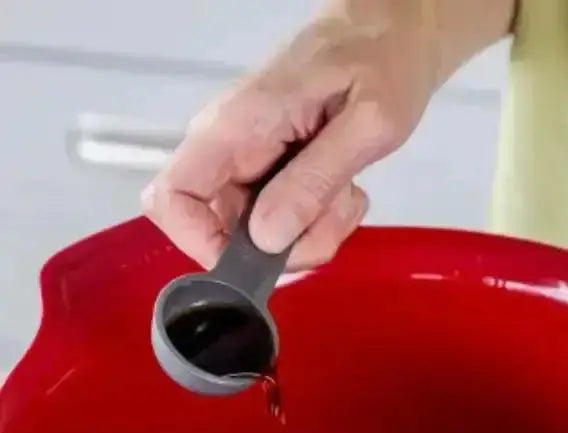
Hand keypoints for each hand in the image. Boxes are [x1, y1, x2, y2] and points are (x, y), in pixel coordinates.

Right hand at [142, 2, 446, 270]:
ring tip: (347, 194)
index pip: (173, 199)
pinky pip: (283, 222)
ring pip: (259, 236)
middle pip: (222, 232)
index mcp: (237, 126)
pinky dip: (319, 223)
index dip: (203, 245)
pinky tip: (344, 191)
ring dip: (311, 234)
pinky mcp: (272, 171)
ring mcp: (250, 160)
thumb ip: (315, 180)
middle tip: (333, 219)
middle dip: (284, 248)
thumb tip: (266, 237)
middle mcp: (231, 145)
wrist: (393, 34)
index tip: (264, 262)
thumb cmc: (383, 61)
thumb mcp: (367, 125)